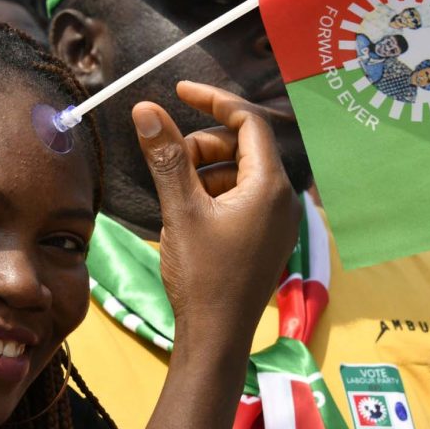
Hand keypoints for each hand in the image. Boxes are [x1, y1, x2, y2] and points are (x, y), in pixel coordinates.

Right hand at [131, 81, 301, 339]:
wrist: (216, 337)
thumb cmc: (203, 276)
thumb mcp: (181, 210)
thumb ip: (167, 156)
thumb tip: (146, 109)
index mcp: (270, 186)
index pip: (248, 122)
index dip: (213, 100)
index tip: (179, 91)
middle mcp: (282, 199)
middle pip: (242, 146)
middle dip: (203, 145)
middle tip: (169, 163)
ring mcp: (276, 220)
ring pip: (238, 172)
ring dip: (204, 172)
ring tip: (177, 199)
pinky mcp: (265, 237)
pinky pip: (241, 197)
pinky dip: (213, 194)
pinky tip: (188, 217)